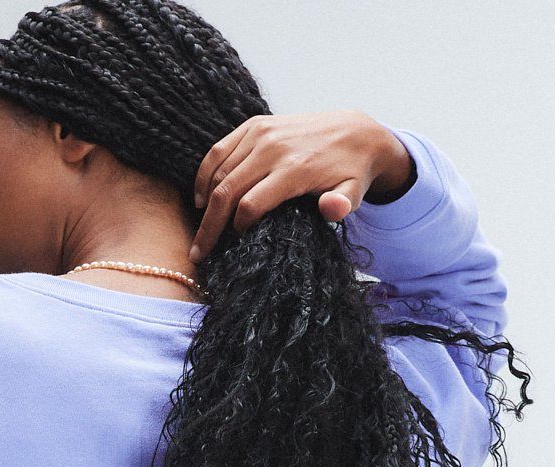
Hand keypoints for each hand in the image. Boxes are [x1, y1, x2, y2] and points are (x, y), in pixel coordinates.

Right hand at [189, 110, 414, 262]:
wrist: (355, 131)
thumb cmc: (351, 172)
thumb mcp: (354, 192)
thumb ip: (343, 204)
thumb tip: (332, 209)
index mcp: (295, 168)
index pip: (250, 204)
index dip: (235, 230)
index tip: (231, 248)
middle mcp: (273, 147)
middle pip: (227, 190)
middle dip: (210, 225)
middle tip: (199, 252)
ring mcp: (261, 133)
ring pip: (218, 171)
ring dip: (203, 202)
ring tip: (201, 227)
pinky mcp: (254, 125)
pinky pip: (218, 151)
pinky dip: (204, 175)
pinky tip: (201, 197)